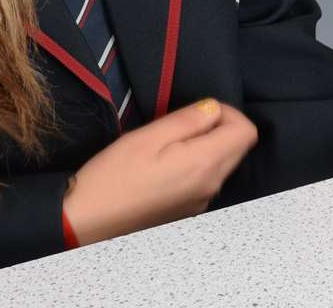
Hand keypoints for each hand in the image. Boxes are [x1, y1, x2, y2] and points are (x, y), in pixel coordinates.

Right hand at [62, 97, 258, 243]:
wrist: (86, 223)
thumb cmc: (112, 177)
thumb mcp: (147, 137)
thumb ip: (188, 120)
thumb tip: (214, 109)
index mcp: (204, 165)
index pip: (246, 131)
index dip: (228, 112)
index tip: (199, 111)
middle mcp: (211, 187)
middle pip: (238, 148)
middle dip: (218, 128)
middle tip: (179, 124)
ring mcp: (201, 202)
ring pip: (223, 163)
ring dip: (206, 146)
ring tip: (168, 144)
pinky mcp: (188, 210)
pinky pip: (206, 180)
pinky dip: (196, 164)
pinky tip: (164, 165)